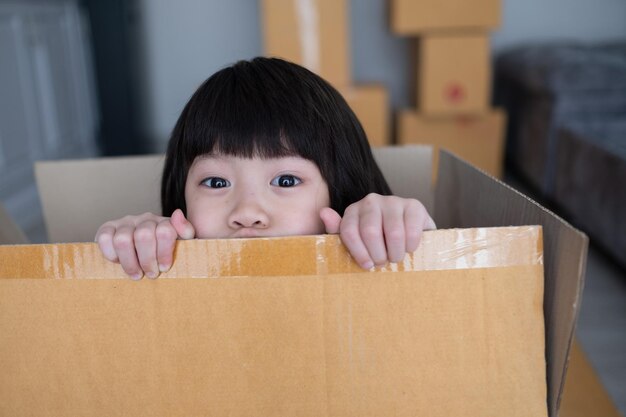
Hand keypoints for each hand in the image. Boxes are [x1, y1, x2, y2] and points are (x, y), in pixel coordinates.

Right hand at [95, 209, 194, 279]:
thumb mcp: (182, 243)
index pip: (164, 231)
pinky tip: (118, 262)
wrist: (149, 250)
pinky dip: (110, 253)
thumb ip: (185, 231)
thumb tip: (177, 214)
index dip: (164, 252)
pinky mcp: (108, 228)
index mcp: (164, 222)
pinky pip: (104, 238)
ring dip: (129, 262)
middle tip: (150, 274)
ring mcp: (126, 222)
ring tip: (136, 274)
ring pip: (123, 239)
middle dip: (147, 260)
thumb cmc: (166, 251)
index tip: (164, 268)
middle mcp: (145, 219)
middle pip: (143, 236)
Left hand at [320, 193, 435, 268]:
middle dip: (378, 255)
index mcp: (353, 211)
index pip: (349, 231)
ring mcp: (393, 201)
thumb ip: (337, 231)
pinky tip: (408, 248)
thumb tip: (323, 212)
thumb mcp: (355, 241)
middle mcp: (371, 201)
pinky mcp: (414, 205)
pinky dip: (411, 246)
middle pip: (370, 232)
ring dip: (395, 253)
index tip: (367, 266)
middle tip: (383, 263)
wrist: (407, 236)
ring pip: (394, 233)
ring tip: (396, 257)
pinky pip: (412, 231)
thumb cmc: (377, 243)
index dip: (358, 252)